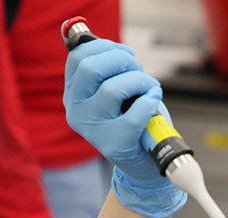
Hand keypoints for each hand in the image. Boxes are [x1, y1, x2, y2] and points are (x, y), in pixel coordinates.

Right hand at [64, 38, 185, 217]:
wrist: (141, 161)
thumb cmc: (130, 119)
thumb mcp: (112, 94)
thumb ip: (108, 71)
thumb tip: (114, 49)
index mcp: (73, 94)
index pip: (78, 58)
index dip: (105, 47)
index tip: (125, 53)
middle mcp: (77, 111)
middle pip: (91, 68)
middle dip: (122, 60)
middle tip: (138, 69)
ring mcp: (93, 130)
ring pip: (112, 89)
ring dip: (139, 80)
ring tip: (150, 87)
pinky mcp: (114, 144)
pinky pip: (133, 115)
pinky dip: (149, 101)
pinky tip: (154, 99)